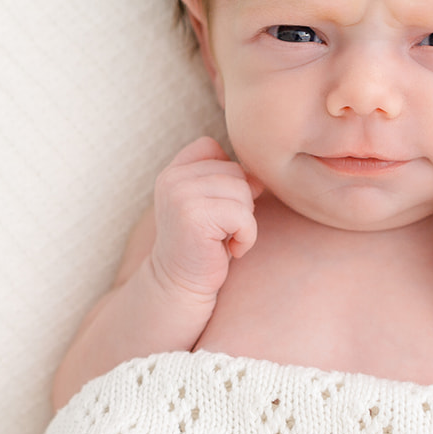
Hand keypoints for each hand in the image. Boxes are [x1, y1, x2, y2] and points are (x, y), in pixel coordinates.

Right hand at [148, 137, 260, 303]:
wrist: (180, 286)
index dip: (226, 176)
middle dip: (240, 202)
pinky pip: (243, 216)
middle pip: (235, 171)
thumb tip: (259, 178)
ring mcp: (181, 195)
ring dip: (244, 221)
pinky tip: (231, 250)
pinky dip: (247, 237)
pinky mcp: (194, 216)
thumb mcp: (212, 205)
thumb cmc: (204, 245)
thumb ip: (227, 181)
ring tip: (226, 239)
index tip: (218, 208)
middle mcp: (172, 179)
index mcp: (173, 172)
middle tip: (223, 229)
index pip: (211, 147)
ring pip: (242, 191)